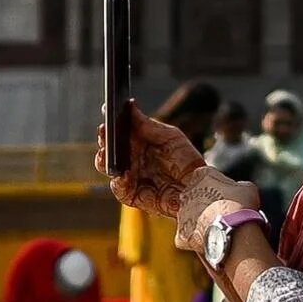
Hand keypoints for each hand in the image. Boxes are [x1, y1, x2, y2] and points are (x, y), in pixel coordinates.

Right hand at [95, 103, 205, 217]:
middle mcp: (131, 160)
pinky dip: (119, 181)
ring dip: (104, 160)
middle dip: (105, 141)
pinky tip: (125, 173)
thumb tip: (131, 107)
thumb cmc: (187, 161)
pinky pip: (119, 188)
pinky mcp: (132, 195)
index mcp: (139, 145)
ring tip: (107, 152)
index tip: (108, 119)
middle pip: (110, 150)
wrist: (198, 186)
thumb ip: (149, 125)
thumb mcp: (170, 137)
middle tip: (105, 133)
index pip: (119, 134)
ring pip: (109, 168)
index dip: (111, 127)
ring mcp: (130, 177)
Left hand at [173, 166, 260, 253]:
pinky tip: (212, 239)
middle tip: (224, 211)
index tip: (228, 194)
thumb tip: (241, 191)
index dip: (219, 186)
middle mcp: (187, 192)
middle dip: (206, 203)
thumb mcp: (248, 187)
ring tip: (220, 227)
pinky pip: (188, 235)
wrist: (233, 231)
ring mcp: (182, 214)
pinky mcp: (181, 234)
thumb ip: (238, 186)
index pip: (206, 176)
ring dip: (201, 220)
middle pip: (195, 195)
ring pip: (189, 215)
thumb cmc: (240, 206)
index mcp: (202, 175)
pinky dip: (198, 238)